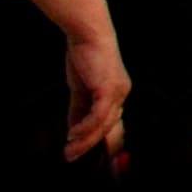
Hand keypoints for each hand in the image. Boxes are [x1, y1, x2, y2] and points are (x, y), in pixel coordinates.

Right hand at [59, 24, 128, 159]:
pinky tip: (72, 134)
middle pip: (109, 129)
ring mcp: (118, 92)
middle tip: (72, 158)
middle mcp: (122, 94)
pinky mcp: (109, 88)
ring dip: (85, 141)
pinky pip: (99, 115)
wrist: (88, 34)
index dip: (102, 142)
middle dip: (90, 147)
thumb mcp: (80, 89)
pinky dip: (85, 127)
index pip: (113, 125)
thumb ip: (78, 110)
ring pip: (104, 125)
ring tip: (69, 150)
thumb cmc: (84, 57)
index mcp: (117, 94)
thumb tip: (72, 132)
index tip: (85, 155)